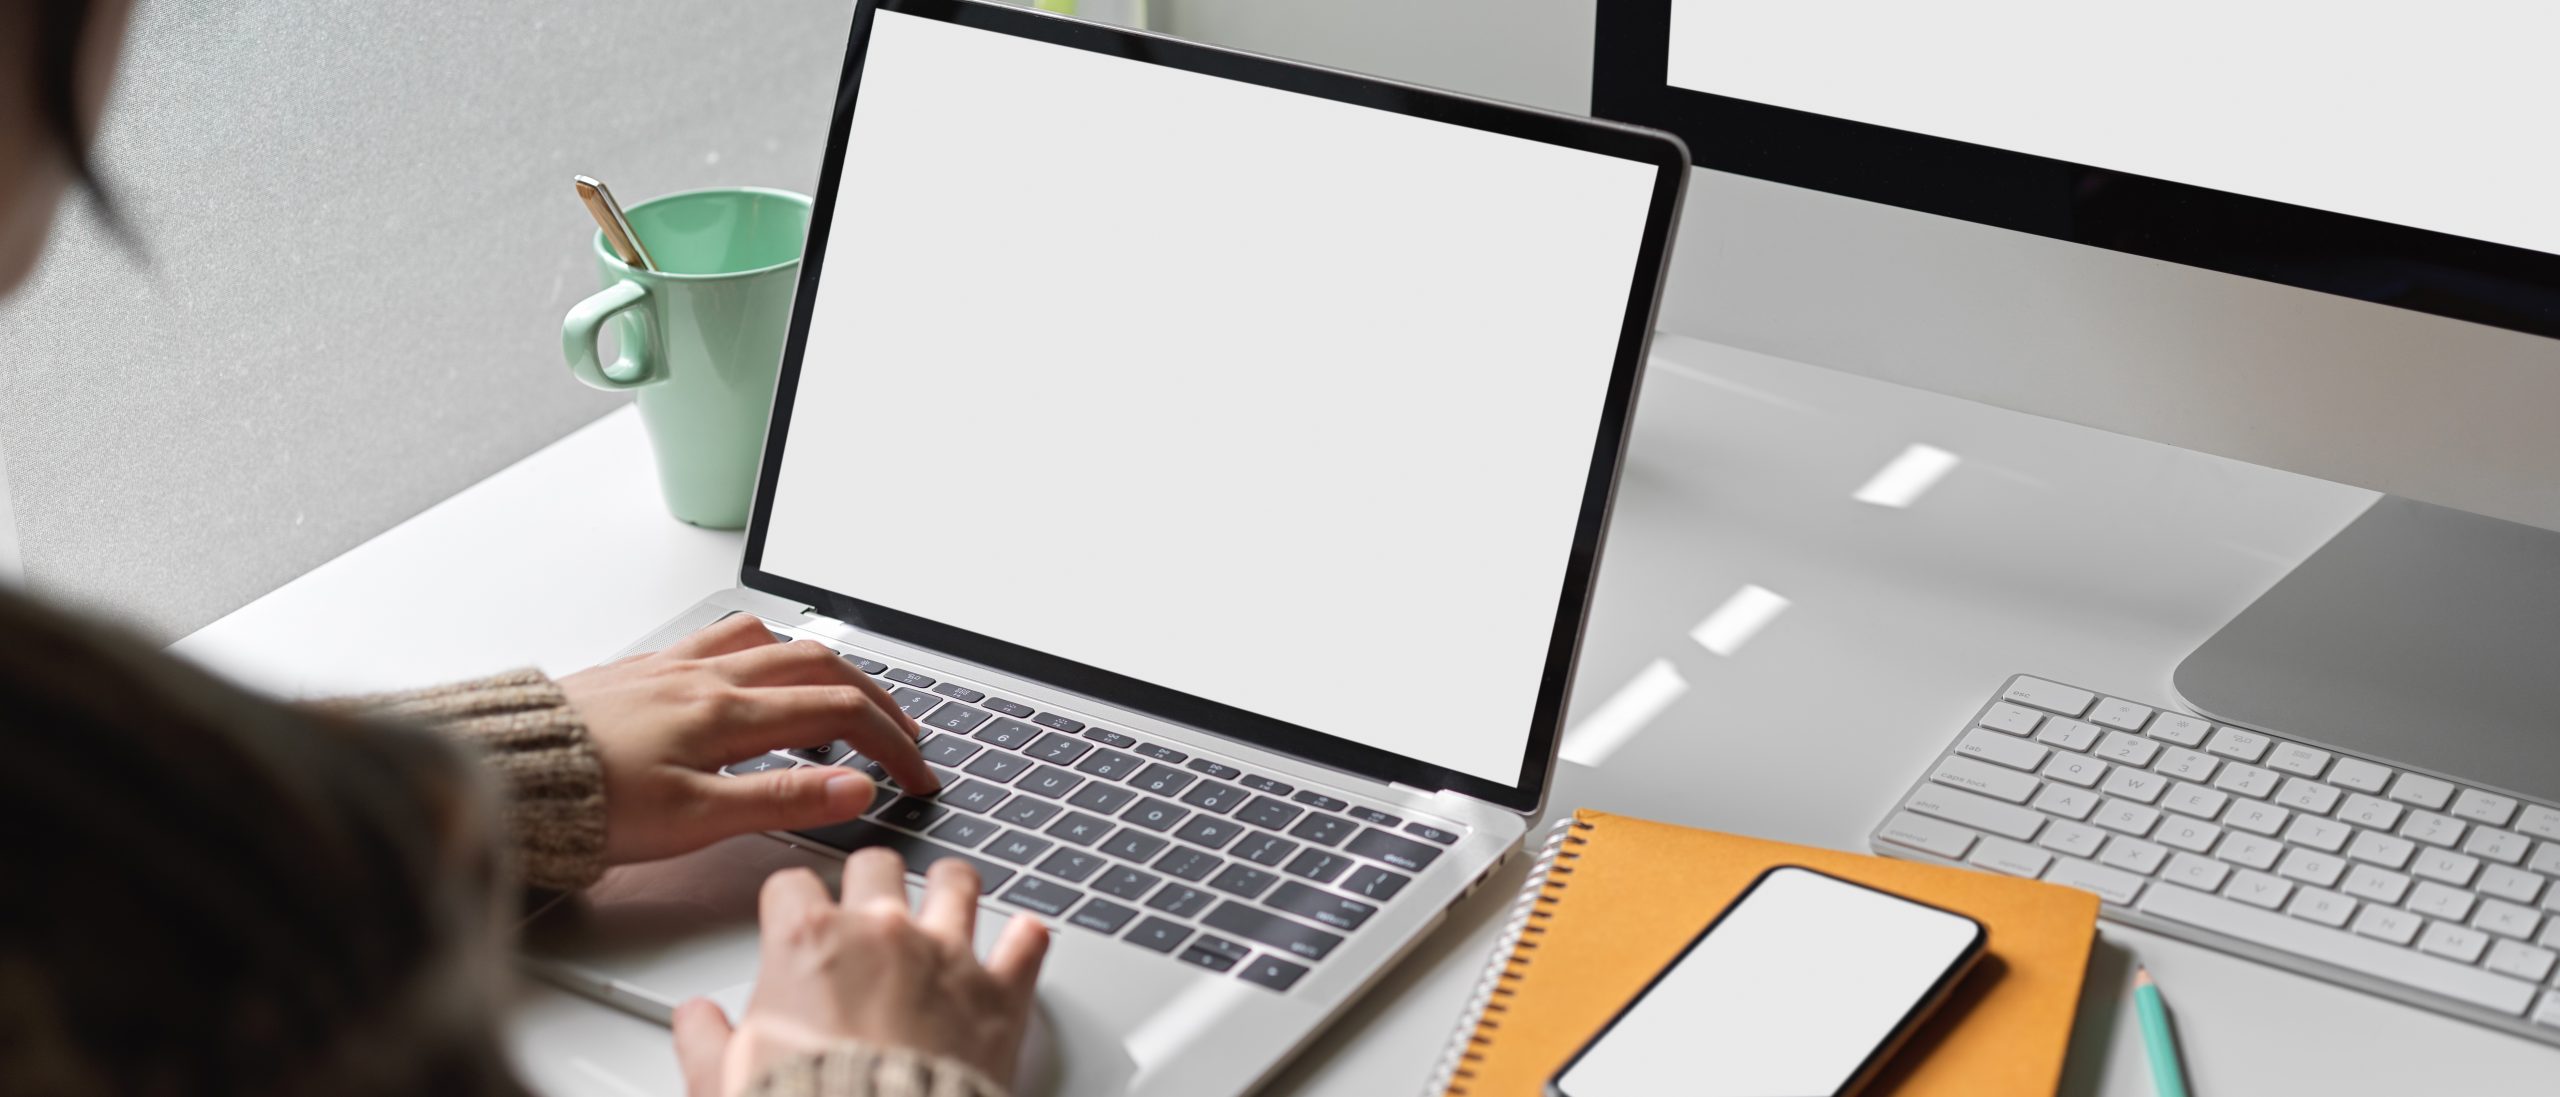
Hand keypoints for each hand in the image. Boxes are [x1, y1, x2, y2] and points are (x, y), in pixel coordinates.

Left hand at [558, 613, 938, 865]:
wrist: (504, 772)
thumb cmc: (587, 804)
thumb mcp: (695, 819)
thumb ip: (783, 798)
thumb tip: (856, 787)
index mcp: (729, 713)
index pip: (841, 713)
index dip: (892, 743)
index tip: (916, 776)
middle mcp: (708, 676)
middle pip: (821, 664)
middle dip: (875, 698)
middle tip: (901, 735)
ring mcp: (675, 665)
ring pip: (773, 640)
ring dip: (822, 664)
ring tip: (840, 700)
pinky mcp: (645, 668)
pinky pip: (722, 637)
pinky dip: (763, 650)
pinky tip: (755, 675)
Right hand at [671, 852, 1049, 1094]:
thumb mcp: (725, 1080)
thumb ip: (705, 1040)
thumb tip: (697, 1021)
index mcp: (808, 942)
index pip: (792, 885)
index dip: (793, 901)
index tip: (797, 914)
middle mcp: (880, 932)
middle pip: (876, 865)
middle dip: (871, 880)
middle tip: (870, 903)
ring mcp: (945, 955)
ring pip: (956, 882)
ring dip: (950, 887)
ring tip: (948, 894)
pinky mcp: (998, 994)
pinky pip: (1027, 943)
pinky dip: (1026, 940)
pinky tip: (1024, 938)